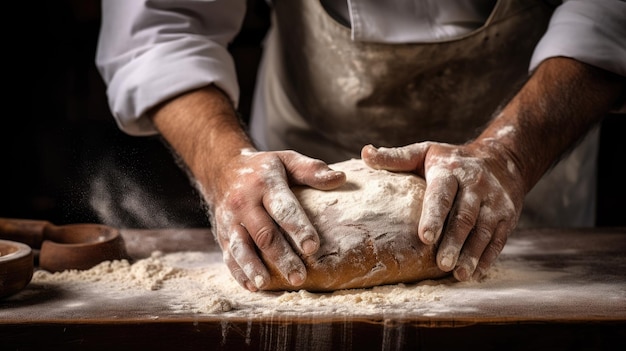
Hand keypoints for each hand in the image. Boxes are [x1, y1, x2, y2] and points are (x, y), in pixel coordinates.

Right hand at [209, 149, 345, 290]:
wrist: (223, 169)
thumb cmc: (264, 168)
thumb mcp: (287, 160)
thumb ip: (312, 170)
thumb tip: (340, 179)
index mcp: (264, 184)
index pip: (283, 208)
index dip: (298, 228)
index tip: (313, 247)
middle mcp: (244, 203)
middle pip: (263, 234)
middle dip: (281, 257)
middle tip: (299, 277)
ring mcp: (230, 220)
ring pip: (241, 247)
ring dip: (254, 268)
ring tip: (266, 285)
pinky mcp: (221, 234)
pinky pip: (228, 256)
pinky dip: (239, 273)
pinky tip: (252, 287)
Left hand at [361, 141, 524, 280]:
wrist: (501, 159)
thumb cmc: (451, 160)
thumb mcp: (424, 152)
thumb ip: (395, 158)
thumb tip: (365, 154)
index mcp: (451, 171)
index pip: (442, 195)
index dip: (434, 216)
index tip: (425, 237)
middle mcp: (475, 185)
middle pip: (464, 217)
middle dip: (454, 242)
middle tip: (441, 264)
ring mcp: (494, 202)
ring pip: (483, 230)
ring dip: (472, 254)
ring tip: (459, 274)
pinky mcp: (508, 216)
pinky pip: (499, 238)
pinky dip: (488, 257)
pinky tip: (476, 272)